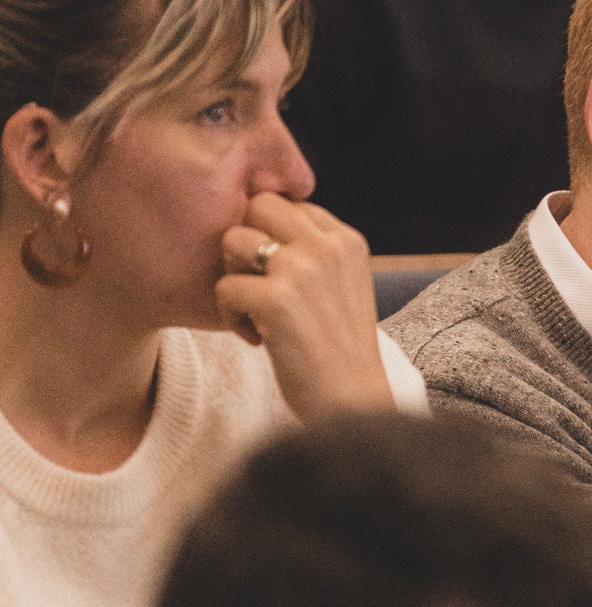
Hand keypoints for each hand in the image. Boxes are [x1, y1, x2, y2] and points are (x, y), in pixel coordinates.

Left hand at [215, 192, 390, 420]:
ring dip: (234, 278)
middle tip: (256, 285)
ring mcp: (303, 269)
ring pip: (234, 241)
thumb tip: (261, 222)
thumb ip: (316, 253)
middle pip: (258, 206)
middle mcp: (328, 245)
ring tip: (255, 315)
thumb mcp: (344, 286)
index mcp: (347, 239)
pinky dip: (230, 317)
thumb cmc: (339, 352)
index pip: (288, 202)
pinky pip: (224, 287)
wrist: (353, 404)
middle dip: (246, 244)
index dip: (271, 236)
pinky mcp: (276, 300)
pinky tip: (256, 339)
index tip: (280, 277)